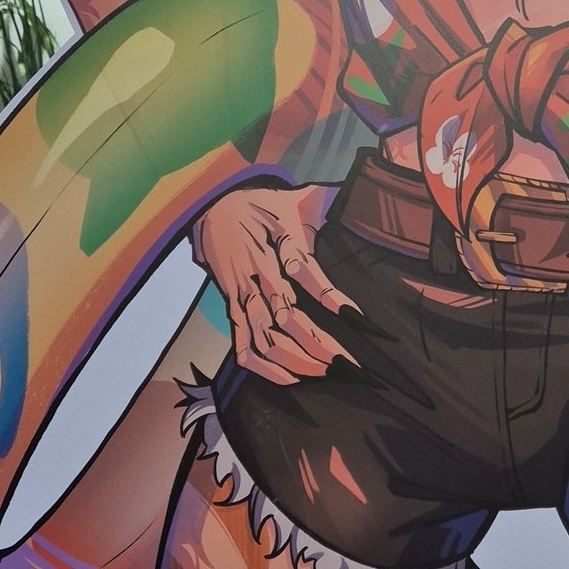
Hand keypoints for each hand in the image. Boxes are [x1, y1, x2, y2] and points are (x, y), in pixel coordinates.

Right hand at [194, 184, 358, 386]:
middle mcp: (257, 276)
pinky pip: (242, 345)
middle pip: (286, 319)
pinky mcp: (232, 308)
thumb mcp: (292, 200)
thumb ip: (320, 200)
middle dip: (318, 344)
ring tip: (325, 371)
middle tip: (348, 361)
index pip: (304, 275)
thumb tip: (350, 189)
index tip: (357, 317)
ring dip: (295, 360)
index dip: (330, 299)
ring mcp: (242, 296)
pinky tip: (290, 378)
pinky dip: (264, 368)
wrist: (211, 208)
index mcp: (274, 247)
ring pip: (265, 339)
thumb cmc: (260, 206)